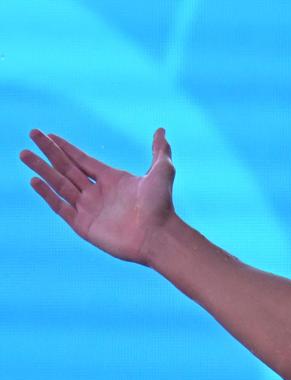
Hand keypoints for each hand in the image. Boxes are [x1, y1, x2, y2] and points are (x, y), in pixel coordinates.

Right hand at [19, 128, 176, 265]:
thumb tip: (161, 130)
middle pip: (67, 168)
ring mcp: (90, 209)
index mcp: (113, 179)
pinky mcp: (84, 226)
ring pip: (59, 184)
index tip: (49, 135)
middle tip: (32, 134)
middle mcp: (98, 193)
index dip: (66, 147)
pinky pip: (60, 207)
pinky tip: (35, 180)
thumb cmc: (162, 205)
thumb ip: (159, 150)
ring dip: (42, 169)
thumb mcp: (163, 171)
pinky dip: (47, 194)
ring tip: (24, 154)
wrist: (159, 236)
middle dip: (49, 152)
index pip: (82, 160)